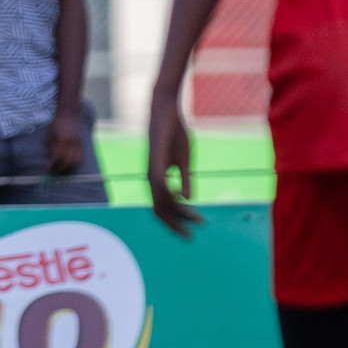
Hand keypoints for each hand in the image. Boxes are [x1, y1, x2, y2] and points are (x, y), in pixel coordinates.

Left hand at [47, 107, 83, 175]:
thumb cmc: (57, 122)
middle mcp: (72, 142)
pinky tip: (70, 165)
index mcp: (62, 140)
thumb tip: (49, 164)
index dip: (52, 167)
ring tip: (62, 171)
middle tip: (54, 174)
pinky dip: (75, 163)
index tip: (47, 171)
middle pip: (68, 162)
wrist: (70, 110)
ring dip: (70, 168)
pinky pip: (81, 156)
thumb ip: (50, 150)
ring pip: (76, 161)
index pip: (57, 158)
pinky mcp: (83, 142)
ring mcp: (79, 142)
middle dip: (61, 170)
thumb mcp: (50, 135)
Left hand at [148, 90, 201, 237]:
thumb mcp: (184, 162)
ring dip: (179, 212)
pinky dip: (170, 194)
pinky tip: (182, 200)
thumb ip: (185, 180)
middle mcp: (151, 178)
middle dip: (175, 225)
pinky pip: (160, 183)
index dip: (177, 220)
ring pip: (161, 200)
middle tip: (191, 236)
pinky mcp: (155, 160)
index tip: (193, 230)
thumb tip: (188, 199)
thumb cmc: (175, 134)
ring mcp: (151, 170)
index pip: (163, 207)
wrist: (166, 111)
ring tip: (196, 219)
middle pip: (159, 210)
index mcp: (157, 180)